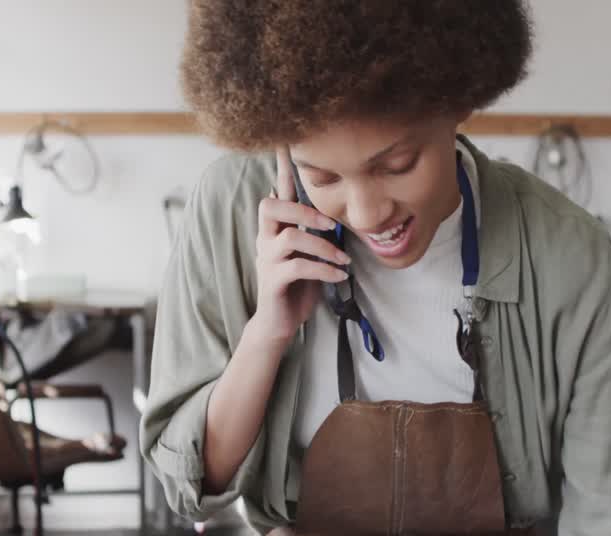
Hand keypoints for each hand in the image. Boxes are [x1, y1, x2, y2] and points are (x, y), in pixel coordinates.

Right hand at [247, 146, 348, 346]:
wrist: (279, 322)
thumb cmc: (297, 284)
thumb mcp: (310, 252)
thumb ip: (316, 231)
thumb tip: (337, 211)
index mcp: (276, 226)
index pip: (277, 190)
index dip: (281, 165)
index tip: (286, 138)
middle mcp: (266, 237)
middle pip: (271, 205)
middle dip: (303, 209)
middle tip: (331, 225)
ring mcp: (267, 258)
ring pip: (291, 237)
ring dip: (323, 247)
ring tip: (344, 259)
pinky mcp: (273, 280)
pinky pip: (299, 266)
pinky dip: (324, 269)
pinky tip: (340, 275)